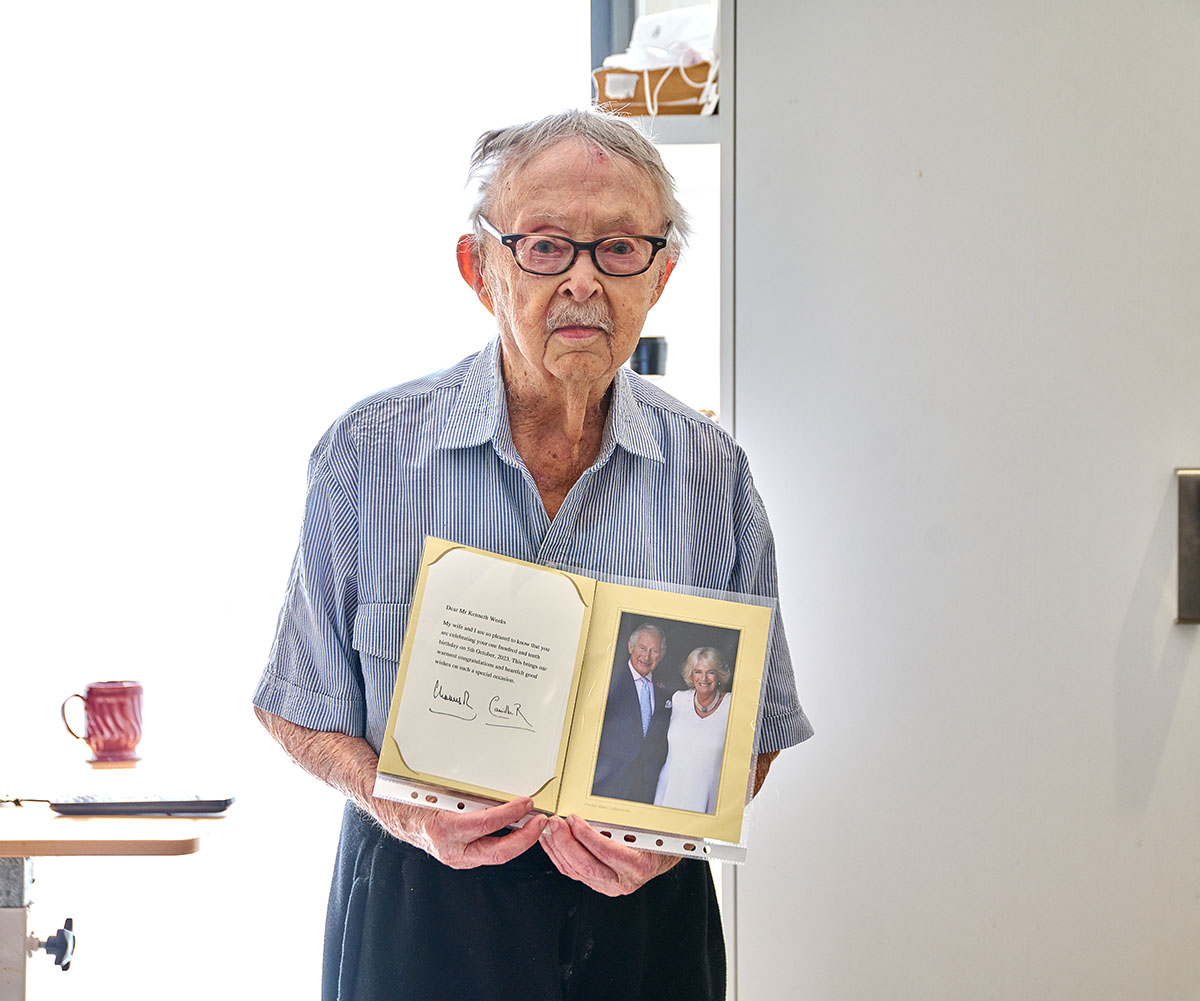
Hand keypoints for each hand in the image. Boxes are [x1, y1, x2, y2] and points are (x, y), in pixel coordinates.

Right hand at [372, 795, 546, 869]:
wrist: (395, 814)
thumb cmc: (414, 799)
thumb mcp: (438, 790)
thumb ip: (466, 792)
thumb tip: (499, 786)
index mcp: (443, 828)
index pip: (486, 824)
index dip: (511, 814)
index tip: (527, 803)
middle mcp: (450, 849)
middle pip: (498, 852)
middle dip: (525, 839)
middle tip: (541, 822)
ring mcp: (456, 858)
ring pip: (495, 854)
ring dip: (519, 841)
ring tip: (535, 824)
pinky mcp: (462, 859)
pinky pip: (488, 851)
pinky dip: (506, 841)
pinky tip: (518, 829)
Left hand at [539, 814, 678, 895]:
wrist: (664, 854)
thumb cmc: (658, 839)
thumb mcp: (648, 826)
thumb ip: (625, 821)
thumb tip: (598, 806)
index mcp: (639, 865)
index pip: (607, 852)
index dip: (587, 835)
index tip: (574, 820)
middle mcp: (623, 880)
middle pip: (586, 865)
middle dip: (566, 842)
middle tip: (556, 823)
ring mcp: (609, 885)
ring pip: (576, 870)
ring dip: (558, 848)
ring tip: (550, 829)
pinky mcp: (598, 884)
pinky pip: (573, 872)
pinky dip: (559, 856)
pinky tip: (552, 843)